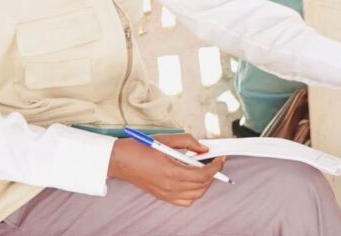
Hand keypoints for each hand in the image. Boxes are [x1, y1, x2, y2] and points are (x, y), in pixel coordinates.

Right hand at [107, 133, 225, 205]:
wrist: (120, 160)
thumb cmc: (139, 148)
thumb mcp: (166, 139)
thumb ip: (188, 142)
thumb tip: (204, 148)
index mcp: (172, 171)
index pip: (203, 174)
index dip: (216, 167)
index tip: (221, 158)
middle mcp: (170, 186)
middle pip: (202, 186)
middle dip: (212, 174)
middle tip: (214, 162)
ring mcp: (166, 194)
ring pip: (195, 195)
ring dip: (204, 184)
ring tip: (203, 170)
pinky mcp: (162, 196)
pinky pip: (185, 201)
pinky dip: (193, 193)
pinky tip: (191, 181)